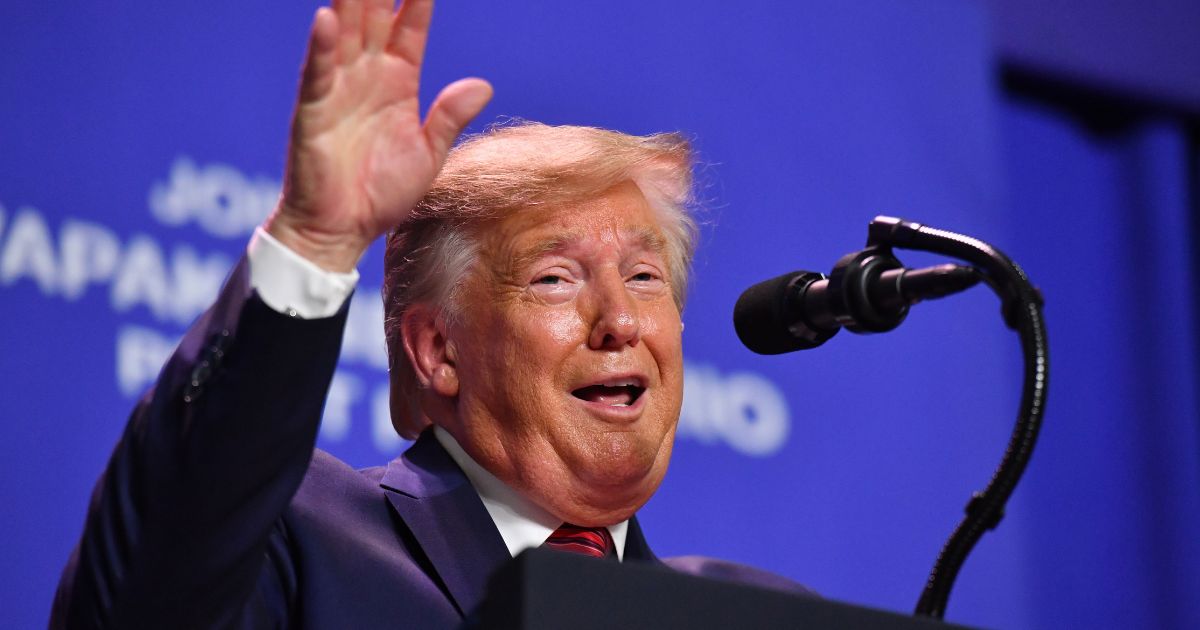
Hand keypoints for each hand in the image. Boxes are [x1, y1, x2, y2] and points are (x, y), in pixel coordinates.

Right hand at [265, 0, 492, 271]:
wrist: (343, 231)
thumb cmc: (382, 194)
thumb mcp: (428, 155)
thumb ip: (450, 117)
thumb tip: (484, 84)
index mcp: (397, 83)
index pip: (410, 29)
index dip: (419, 0)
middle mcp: (365, 77)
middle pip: (374, 17)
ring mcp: (336, 90)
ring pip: (345, 33)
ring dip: (350, 3)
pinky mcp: (312, 112)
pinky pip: (317, 73)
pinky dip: (322, 46)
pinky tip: (328, 18)